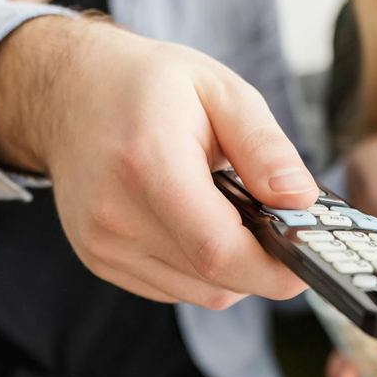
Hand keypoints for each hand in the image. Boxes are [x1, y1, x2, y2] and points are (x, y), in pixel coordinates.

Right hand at [0, 16, 316, 307]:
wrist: (68, 91)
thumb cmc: (146, 84)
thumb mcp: (219, 90)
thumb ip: (264, 146)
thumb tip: (301, 199)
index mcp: (147, 164)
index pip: (217, 249)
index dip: (273, 268)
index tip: (309, 259)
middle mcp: (115, 215)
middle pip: (212, 278)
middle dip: (262, 265)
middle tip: (284, 229)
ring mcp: (102, 244)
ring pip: (198, 292)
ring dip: (232, 268)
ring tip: (235, 214)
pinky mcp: (99, 260)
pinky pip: (173, 288)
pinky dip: (201, 268)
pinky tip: (200, 223)